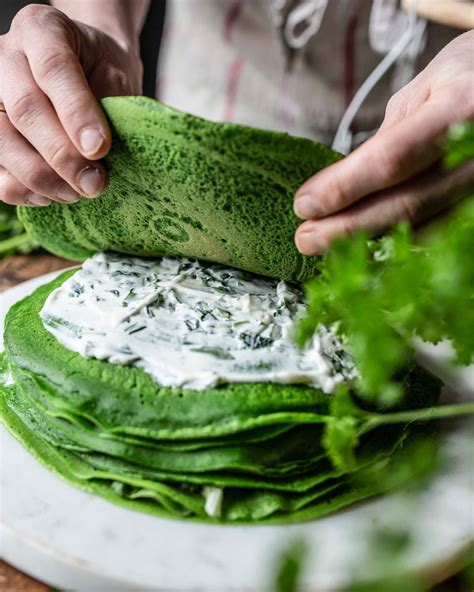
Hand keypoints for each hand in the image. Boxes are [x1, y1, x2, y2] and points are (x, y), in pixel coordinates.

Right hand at [0, 4, 141, 206]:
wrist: (89, 74)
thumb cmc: (104, 74)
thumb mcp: (116, 77)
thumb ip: (109, 107)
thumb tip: (99, 157)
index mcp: (42, 30)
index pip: (54, 68)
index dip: (77, 113)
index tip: (100, 149)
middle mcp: (6, 57)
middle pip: (24, 109)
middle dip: (63, 155)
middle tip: (95, 183)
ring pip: (2, 141)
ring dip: (44, 178)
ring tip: (79, 192)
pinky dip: (24, 191)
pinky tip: (55, 195)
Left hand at [294, 31, 473, 254]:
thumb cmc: (469, 77)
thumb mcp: (427, 86)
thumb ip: (390, 134)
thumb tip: (344, 181)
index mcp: (459, 109)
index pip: (390, 160)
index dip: (343, 188)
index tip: (304, 205)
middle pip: (406, 206)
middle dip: (347, 228)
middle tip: (306, 239)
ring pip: (424, 230)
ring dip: (369, 243)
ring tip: (328, 245)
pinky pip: (440, 234)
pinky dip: (400, 243)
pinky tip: (369, 244)